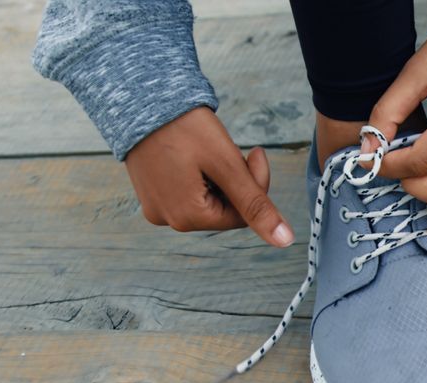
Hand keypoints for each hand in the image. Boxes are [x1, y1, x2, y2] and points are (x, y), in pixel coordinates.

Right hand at [124, 107, 293, 246]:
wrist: (141, 97)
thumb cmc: (184, 127)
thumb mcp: (227, 165)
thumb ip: (256, 204)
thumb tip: (285, 241)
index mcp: (187, 218)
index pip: (243, 216)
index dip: (255, 184)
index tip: (256, 151)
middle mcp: (168, 220)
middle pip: (225, 209)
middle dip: (235, 181)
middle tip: (231, 148)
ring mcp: (156, 207)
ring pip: (208, 200)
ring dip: (219, 177)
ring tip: (207, 149)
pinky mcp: (152, 193)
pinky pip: (188, 192)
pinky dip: (200, 175)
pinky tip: (193, 153)